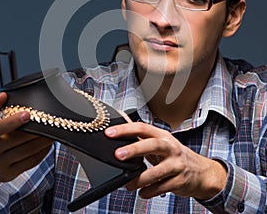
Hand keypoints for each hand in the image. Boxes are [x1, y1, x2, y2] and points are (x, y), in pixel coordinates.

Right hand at [0, 92, 52, 198]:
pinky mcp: (10, 174)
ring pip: (28, 151)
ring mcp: (0, 164)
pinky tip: (47, 144)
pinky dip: (43, 152)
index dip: (13, 122)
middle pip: (18, 140)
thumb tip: (2, 95)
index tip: (27, 114)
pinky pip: (31, 162)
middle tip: (48, 122)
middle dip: (36, 130)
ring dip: (43, 141)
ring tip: (52, 131)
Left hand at [105, 122, 226, 199]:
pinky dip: (150, 191)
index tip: (110, 132)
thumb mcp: (161, 141)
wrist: (202, 172)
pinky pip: (162, 187)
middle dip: (134, 149)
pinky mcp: (180, 181)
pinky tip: (142, 193)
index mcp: (162, 136)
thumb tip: (121, 118)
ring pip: (157, 171)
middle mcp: (170, 147)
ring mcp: (176, 164)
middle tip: (118, 155)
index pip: (142, 128)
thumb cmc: (175, 155)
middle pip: (152, 145)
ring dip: (140, 179)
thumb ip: (142, 134)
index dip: (125, 129)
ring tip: (128, 184)